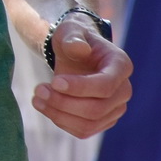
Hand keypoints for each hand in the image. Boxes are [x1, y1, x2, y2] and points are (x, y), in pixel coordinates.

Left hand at [33, 20, 131, 138]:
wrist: (75, 52)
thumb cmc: (74, 39)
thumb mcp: (70, 30)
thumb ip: (73, 37)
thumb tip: (80, 49)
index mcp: (121, 65)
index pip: (105, 86)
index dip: (79, 88)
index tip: (54, 82)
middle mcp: (124, 90)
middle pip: (96, 109)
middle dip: (63, 102)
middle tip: (38, 90)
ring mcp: (115, 108)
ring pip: (89, 124)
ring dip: (58, 114)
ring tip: (37, 98)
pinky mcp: (102, 120)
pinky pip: (83, 131)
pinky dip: (61, 121)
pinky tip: (45, 106)